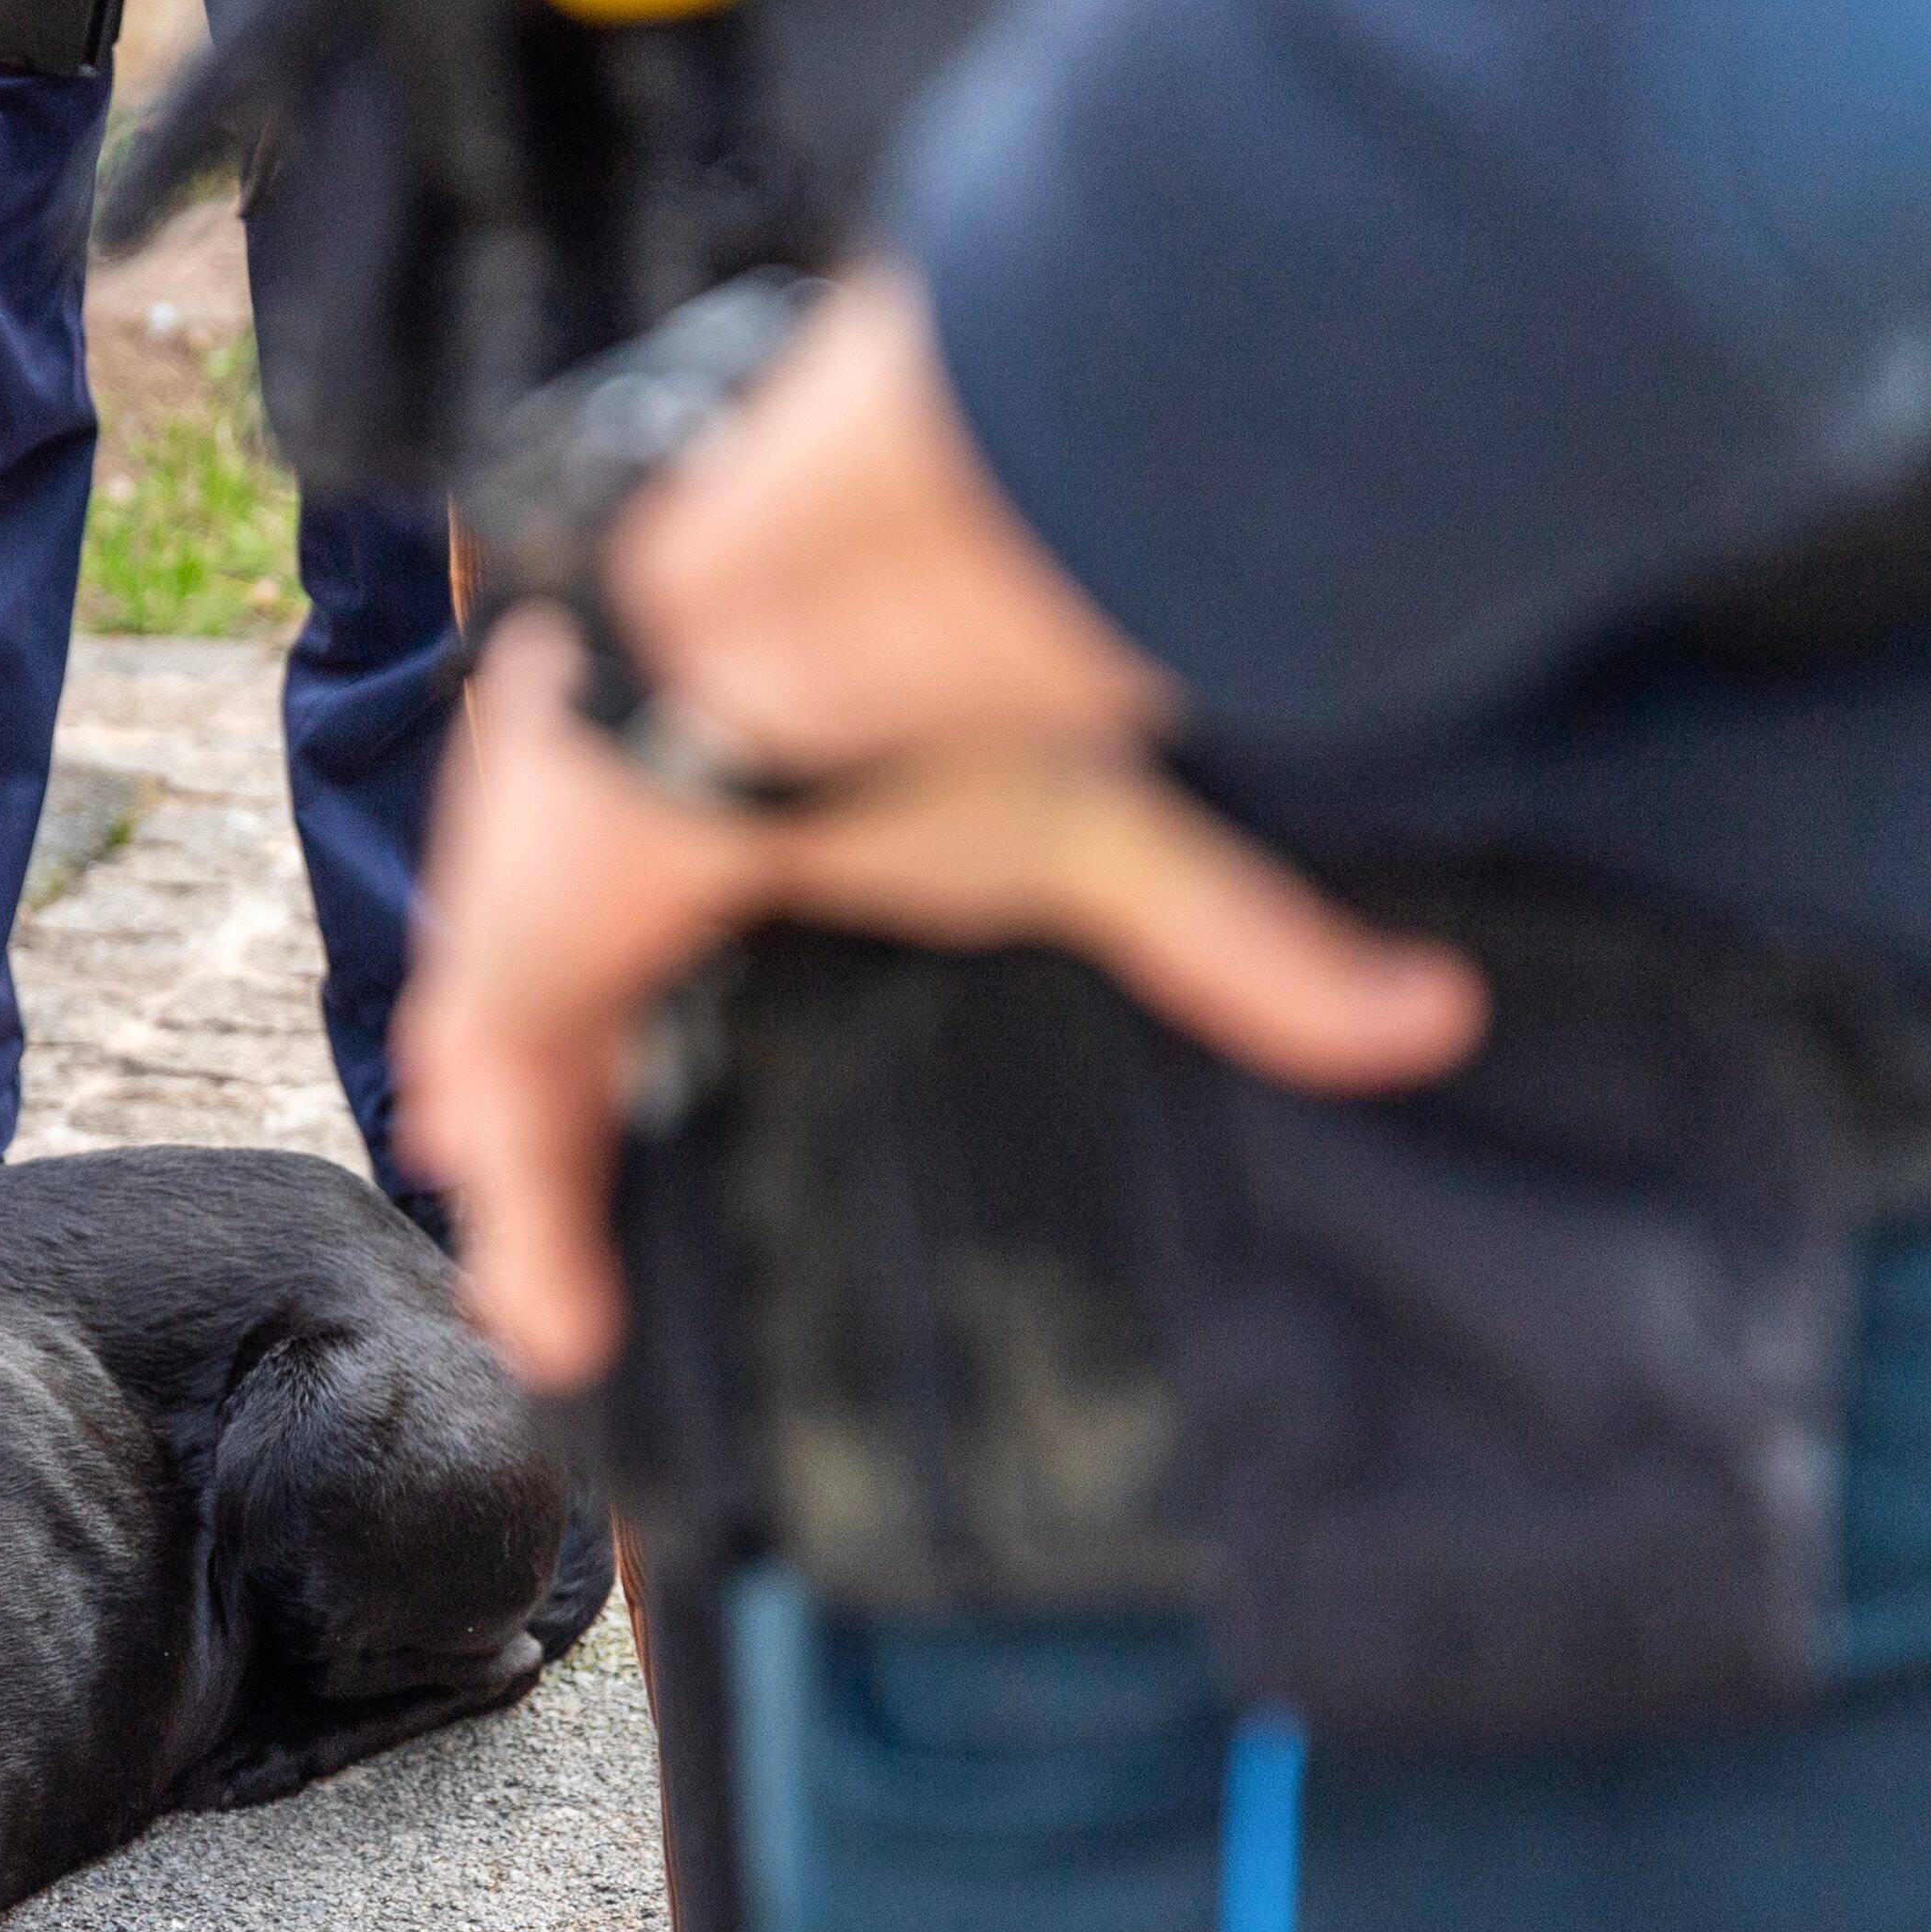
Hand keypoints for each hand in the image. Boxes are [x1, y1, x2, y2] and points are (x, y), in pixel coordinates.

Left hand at [396, 611, 1488, 1391]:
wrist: (791, 618)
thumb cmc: (932, 707)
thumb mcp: (1098, 849)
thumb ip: (1239, 942)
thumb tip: (1434, 1018)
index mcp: (737, 813)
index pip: (671, 945)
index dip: (650, 1039)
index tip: (654, 1116)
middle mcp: (621, 856)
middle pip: (563, 1022)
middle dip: (550, 1130)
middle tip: (565, 1251)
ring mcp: (546, 896)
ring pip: (514, 1071)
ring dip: (531, 1191)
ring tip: (551, 1309)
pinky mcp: (514, 949)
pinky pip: (495, 1109)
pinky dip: (522, 1216)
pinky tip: (542, 1313)